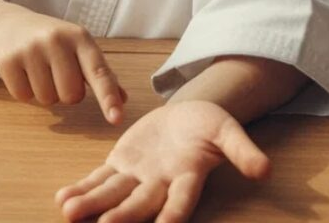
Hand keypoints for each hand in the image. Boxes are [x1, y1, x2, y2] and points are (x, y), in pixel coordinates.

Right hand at [0, 5, 126, 123]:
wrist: (11, 24)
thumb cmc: (54, 42)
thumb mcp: (80, 48)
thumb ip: (100, 73)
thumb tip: (123, 99)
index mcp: (80, 37)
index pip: (98, 72)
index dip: (108, 97)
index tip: (116, 118)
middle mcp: (56, 39)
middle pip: (71, 95)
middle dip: (67, 93)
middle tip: (57, 73)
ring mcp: (30, 49)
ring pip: (47, 99)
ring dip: (46, 93)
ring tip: (39, 70)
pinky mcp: (7, 60)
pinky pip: (24, 96)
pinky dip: (25, 92)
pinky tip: (23, 72)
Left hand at [56, 101, 270, 222]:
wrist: (188, 116)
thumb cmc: (210, 126)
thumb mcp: (228, 129)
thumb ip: (242, 151)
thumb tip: (266, 170)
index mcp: (189, 177)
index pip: (182, 200)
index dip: (173, 213)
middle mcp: (160, 184)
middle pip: (141, 203)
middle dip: (123, 215)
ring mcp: (138, 177)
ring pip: (113, 194)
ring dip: (91, 204)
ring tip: (69, 212)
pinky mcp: (120, 165)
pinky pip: (98, 179)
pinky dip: (81, 188)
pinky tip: (62, 199)